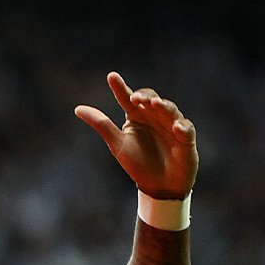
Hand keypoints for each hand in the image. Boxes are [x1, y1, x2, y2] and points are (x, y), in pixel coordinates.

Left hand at [75, 72, 197, 198]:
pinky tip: (176, 128)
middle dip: (145, 96)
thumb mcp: (117, 144)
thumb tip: (77, 108)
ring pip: (169, 110)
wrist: (158, 187)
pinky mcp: (186, 138)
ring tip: (154, 105)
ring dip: (163, 106)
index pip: (127, 98)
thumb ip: (101, 125)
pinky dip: (182, 127)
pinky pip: (186, 129)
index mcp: (136, 116)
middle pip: (151, 99)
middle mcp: (154, 116)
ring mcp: (171, 125)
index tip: (111, 77)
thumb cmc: (138, 163)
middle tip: (136, 98)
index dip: (120, 88)